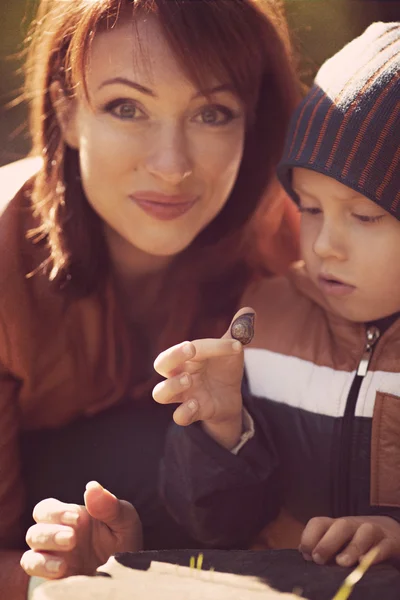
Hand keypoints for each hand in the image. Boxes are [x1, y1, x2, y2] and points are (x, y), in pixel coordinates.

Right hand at [20, 481, 141, 578]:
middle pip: (36, 526)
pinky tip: (63, 567)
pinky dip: (42, 565)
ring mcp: (53, 557)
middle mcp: (58, 536)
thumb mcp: (125, 522)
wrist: (127, 576)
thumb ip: (110, 506)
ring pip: (32, 545)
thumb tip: (91, 486)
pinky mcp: (52, 577)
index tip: (77, 519)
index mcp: (72, 519)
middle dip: (50, 529)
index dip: (56, 511)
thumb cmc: (124, 544)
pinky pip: (32, 567)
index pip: (47, 508)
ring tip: (69, 547)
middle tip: (72, 537)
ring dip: (46, 544)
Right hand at [152, 307, 254, 448]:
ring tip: (188, 380)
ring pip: (160, 393)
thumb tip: (249, 311)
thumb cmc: (223, 368)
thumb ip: (238, 331)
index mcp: (187, 356)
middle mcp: (179, 373)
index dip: (214, 345)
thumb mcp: (231, 350)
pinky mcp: (192, 413)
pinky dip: (183, 412)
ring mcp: (184, 394)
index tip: (237, 345)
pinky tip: (196, 405)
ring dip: (172, 385)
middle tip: (191, 349)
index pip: (192, 346)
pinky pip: (179, 416)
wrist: (230, 397)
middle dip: (173, 355)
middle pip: (161, 363)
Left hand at [299, 515, 399, 566]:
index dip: (310, 536)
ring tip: (341, 562)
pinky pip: (383, 546)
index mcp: (336, 526)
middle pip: (341, 525)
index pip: (319, 523)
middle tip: (318, 559)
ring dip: (352, 547)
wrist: (390, 536)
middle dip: (328, 542)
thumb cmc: (357, 542)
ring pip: (364, 532)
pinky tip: (364, 563)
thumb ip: (322, 547)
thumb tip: (304, 553)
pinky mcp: (389, 543)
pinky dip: (375, 554)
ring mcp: (373, 532)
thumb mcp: (338, 543)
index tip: (306, 555)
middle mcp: (354, 525)